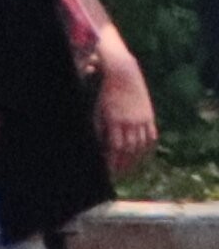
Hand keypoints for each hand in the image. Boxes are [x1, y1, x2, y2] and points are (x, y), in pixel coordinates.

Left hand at [97, 43, 163, 171]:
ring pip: (141, 145)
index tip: (109, 172)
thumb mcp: (98, 108)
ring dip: (135, 159)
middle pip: (129, 150)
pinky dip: (147, 148)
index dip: (113, 161)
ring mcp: (141, 119)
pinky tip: (143, 155)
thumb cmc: (106, 90)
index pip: (115, 148)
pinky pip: (151, 136)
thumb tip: (98, 143)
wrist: (123, 73)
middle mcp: (130, 121)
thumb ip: (98, 126)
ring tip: (129, 169)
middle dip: (123, 164)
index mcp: (115, 120)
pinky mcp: (148, 116)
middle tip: (118, 175)